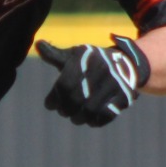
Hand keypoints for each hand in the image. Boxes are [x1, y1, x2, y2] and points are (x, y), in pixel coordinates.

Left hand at [35, 34, 150, 126]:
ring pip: (90, 110)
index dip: (54, 98)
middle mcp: (101, 70)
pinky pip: (106, 116)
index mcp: (86, 59)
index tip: (50, 105)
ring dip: (78, 118)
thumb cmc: (93, 61)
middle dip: (65, 110)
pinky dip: (95, 121)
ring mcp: (114, 84)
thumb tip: (38, 45)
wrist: (128, 63)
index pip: (64, 85)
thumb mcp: (76, 55)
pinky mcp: (124, 96)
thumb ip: (55, 55)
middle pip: (75, 99)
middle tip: (63, 112)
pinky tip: (90, 120)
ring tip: (75, 118)